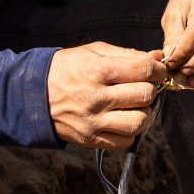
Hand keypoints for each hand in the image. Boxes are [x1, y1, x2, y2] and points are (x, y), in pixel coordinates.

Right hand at [48, 42, 167, 149]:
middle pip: (144, 96)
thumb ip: (127, 54)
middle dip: (151, 89)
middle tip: (144, 86)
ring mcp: (94, 121)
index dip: (158, 70)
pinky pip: (125, 142)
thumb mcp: (93, 52)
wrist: (35, 94)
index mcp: (97, 71)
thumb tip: (157, 57)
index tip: (157, 71)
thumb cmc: (67, 68)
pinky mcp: (91, 139)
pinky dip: (131, 132)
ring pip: (139, 122)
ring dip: (144, 112)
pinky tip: (123, 119)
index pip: (143, 70)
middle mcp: (97, 97)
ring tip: (135, 105)